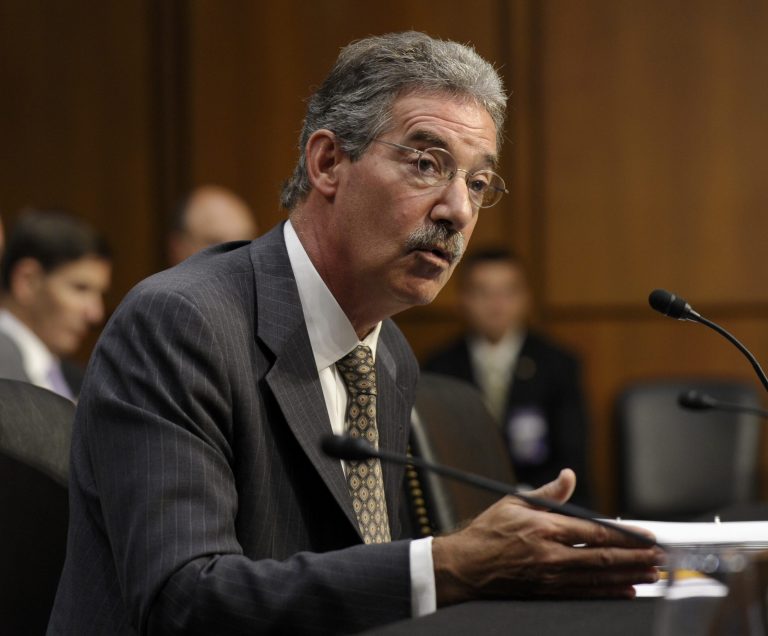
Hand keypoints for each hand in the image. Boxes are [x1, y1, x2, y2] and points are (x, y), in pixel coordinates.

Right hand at [431, 469, 661, 605]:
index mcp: (545, 528)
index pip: (595, 532)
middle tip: (662, 557)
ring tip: (653, 573)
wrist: (465, 567)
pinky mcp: (547, 592)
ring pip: (599, 578)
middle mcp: (551, 555)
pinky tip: (627, 591)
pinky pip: (585, 594)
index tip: (647, 535)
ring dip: (630, 576)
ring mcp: (551, 577)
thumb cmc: (487, 533)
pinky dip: (609, 593)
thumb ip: (548, 493)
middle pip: (604, 558)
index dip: (625, 536)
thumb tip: (569, 476)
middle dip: (637, 558)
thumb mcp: (514, 503)